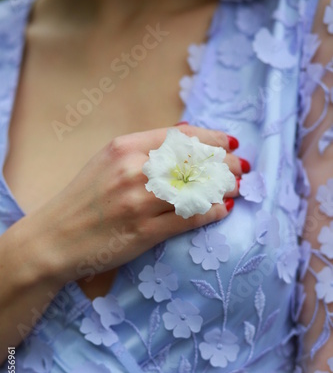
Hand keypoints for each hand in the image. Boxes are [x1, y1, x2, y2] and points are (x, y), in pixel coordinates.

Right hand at [33, 124, 244, 286]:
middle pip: (193, 161)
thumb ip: (143, 148)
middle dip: (224, 164)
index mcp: (123, 148)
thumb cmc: (83, 199)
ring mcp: (138, 202)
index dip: (212, 139)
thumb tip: (184, 134)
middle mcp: (133, 171)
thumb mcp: (106, 162)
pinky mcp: (143, 232)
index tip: (230, 144)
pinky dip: (211, 213)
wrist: (54, 238)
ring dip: (222, 188)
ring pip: (196, 189)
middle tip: (240, 168)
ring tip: (235, 188)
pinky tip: (222, 210)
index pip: (181, 136)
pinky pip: (188, 219)